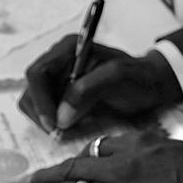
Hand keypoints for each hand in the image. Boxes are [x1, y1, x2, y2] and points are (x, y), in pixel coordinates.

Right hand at [19, 36, 182, 132]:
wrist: (150, 84)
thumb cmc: (137, 77)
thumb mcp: (116, 78)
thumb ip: (86, 91)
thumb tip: (60, 117)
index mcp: (67, 49)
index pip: (38, 74)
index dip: (40, 100)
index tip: (53, 123)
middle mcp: (58, 62)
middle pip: (32, 90)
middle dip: (41, 113)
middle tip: (59, 133)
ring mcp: (58, 79)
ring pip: (34, 103)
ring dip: (45, 120)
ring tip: (65, 131)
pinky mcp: (62, 95)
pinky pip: (46, 111)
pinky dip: (53, 123)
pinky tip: (69, 128)